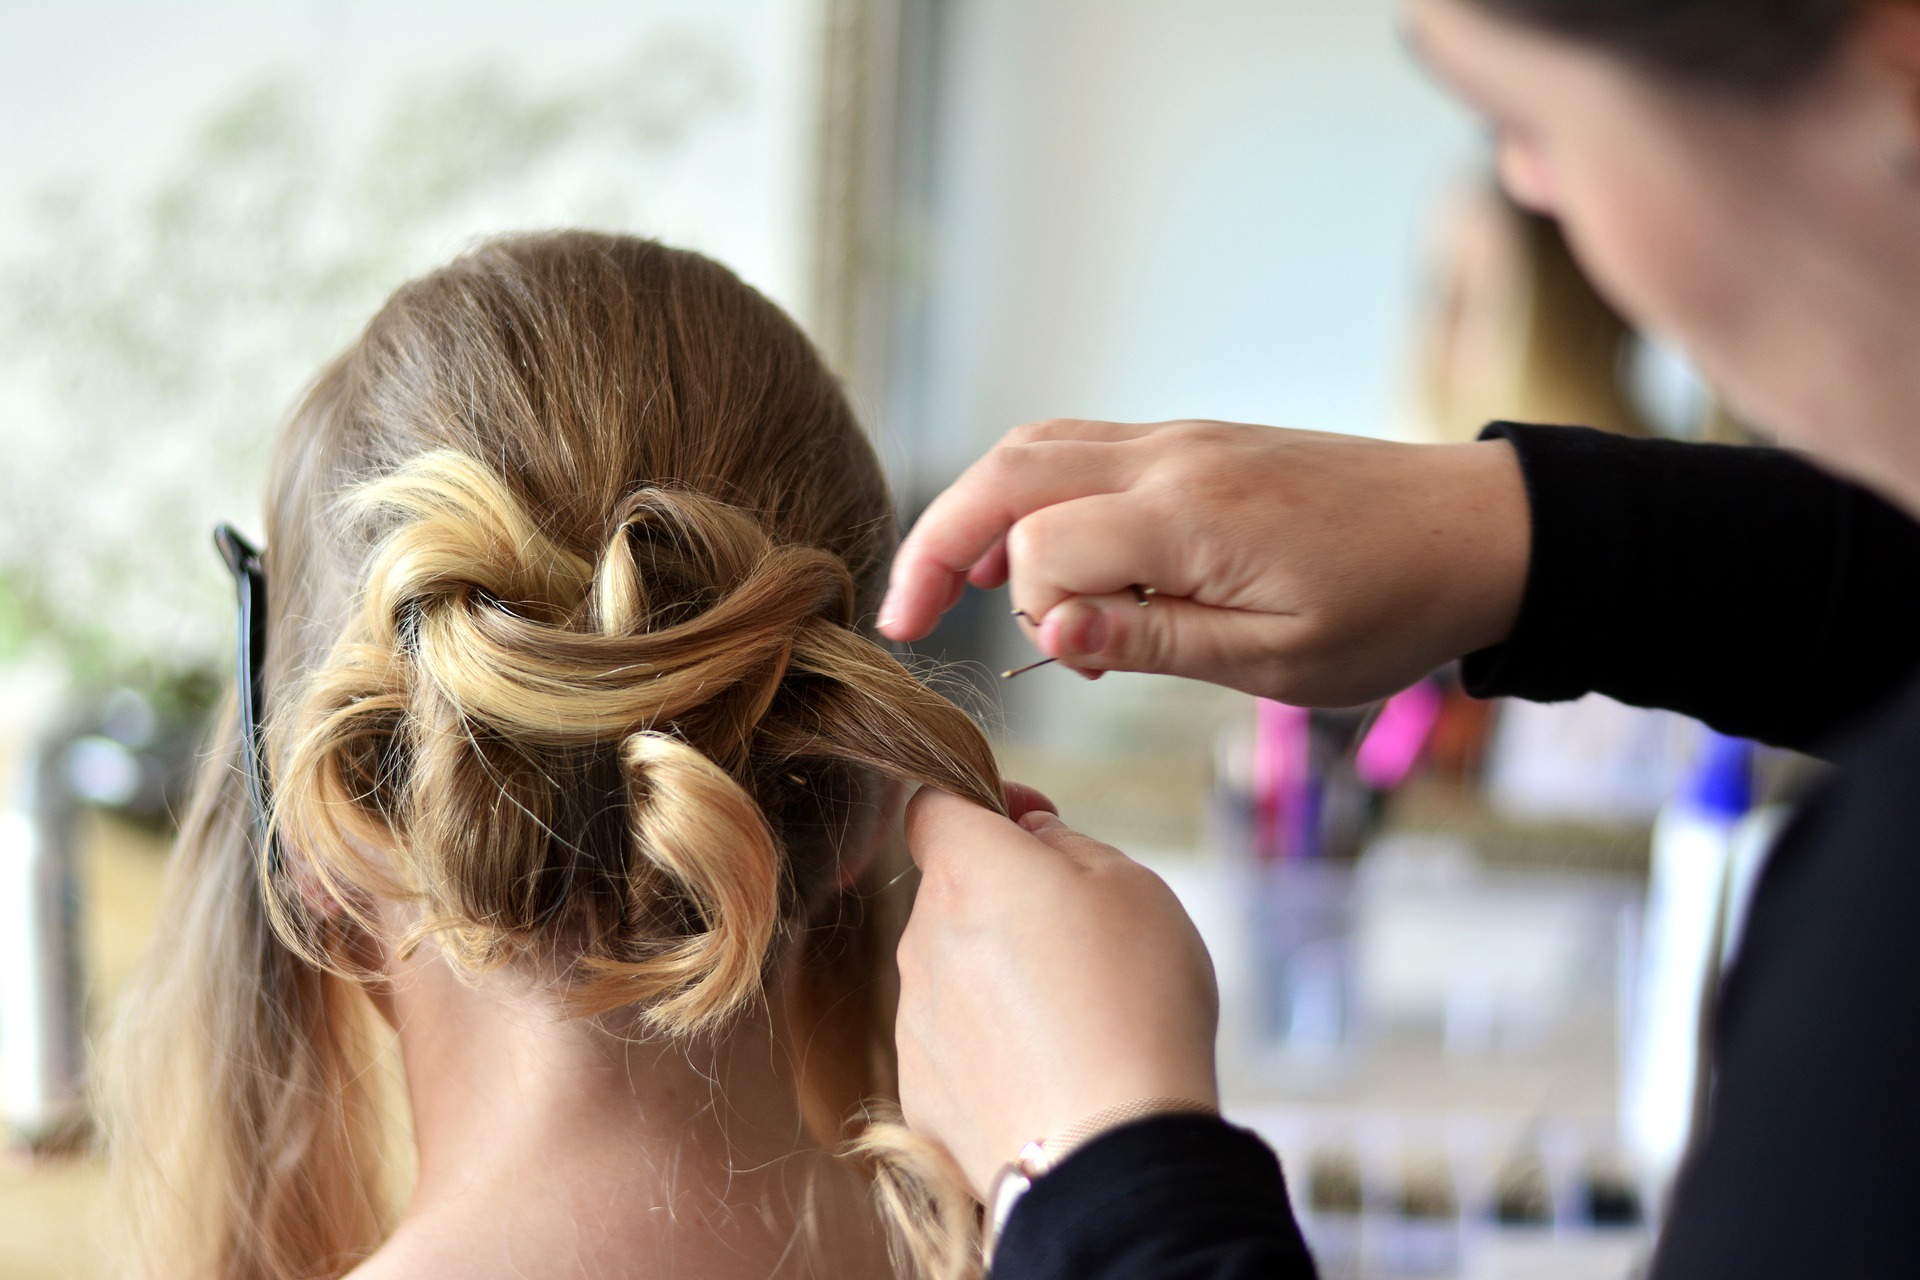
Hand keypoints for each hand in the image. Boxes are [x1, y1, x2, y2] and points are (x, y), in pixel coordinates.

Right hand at [878, 419, 1528, 707]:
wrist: (1479, 531)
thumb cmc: (1392, 608)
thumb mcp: (1280, 660)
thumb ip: (1154, 639)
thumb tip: (1048, 632)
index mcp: (1190, 515)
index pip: (1044, 547)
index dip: (1034, 613)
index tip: (1076, 663)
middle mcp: (1170, 458)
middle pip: (1007, 471)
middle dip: (939, 540)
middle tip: (903, 617)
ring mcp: (1180, 440)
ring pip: (1035, 448)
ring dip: (978, 511)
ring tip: (958, 589)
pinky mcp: (1195, 444)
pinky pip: (1082, 450)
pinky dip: (1032, 495)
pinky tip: (1036, 555)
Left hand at [895, 786, 1219, 1197]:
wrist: (1109, 1153)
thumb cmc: (1134, 1003)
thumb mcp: (1132, 886)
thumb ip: (1068, 844)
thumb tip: (1029, 837)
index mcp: (967, 873)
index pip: (934, 804)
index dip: (982, 801)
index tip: (1034, 823)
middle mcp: (921, 942)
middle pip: (951, 894)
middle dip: (1003, 899)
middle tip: (1081, 935)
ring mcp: (915, 1021)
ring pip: (951, 970)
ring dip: (996, 974)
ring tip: (1074, 1017)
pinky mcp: (919, 1091)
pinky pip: (953, 1042)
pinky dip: (990, 1044)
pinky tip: (1047, 1071)